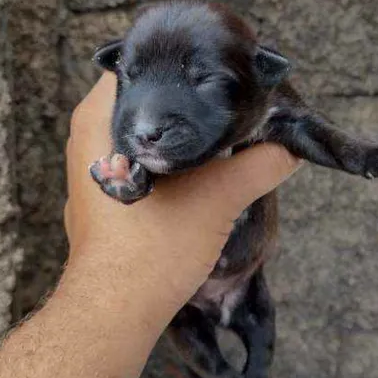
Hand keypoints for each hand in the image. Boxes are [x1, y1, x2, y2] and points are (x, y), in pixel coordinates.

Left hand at [62, 73, 300, 327]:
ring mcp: (90, 171)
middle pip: (145, 101)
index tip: (221, 71)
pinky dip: (166, 164)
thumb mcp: (218, 197)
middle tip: (230, 103)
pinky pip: (136, 165)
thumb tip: (291, 149)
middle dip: (186, 104)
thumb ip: (259, 166)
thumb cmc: (154, 247)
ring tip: (222, 137)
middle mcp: (85, 137)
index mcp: (99, 117)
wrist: (115, 313)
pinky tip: (198, 174)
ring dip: (178, 138)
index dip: (184, 64)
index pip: (142, 63)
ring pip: (142, 137)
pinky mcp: (99, 201)